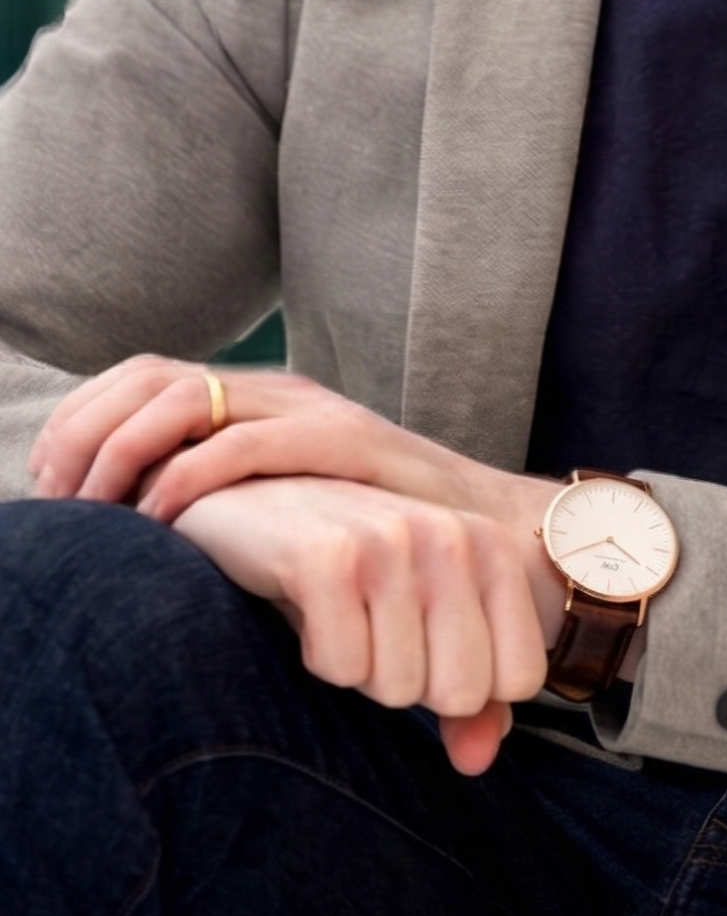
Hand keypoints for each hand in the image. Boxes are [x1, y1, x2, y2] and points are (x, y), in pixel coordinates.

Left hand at [29, 354, 528, 531]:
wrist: (487, 537)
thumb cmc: (375, 539)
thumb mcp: (279, 511)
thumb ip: (219, 505)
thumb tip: (129, 530)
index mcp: (257, 398)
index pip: (142, 375)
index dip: (83, 421)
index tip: (50, 486)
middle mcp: (276, 389)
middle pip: (147, 379)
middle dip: (85, 436)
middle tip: (58, 504)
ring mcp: (308, 409)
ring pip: (180, 400)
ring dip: (120, 453)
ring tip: (95, 513)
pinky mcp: (340, 440)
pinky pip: (239, 443)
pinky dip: (185, 478)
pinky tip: (159, 521)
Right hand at [172, 475, 547, 774]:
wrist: (251, 504)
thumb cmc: (350, 570)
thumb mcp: (419, 621)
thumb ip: (468, 696)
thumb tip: (478, 762)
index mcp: (492, 547)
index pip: (521, 679)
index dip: (464, 688)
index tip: (423, 644)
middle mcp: (452, 535)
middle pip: (463, 692)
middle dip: (409, 683)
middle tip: (373, 630)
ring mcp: (391, 540)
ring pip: (399, 688)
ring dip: (359, 669)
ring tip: (340, 612)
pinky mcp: (327, 556)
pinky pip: (343, 670)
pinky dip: (318, 657)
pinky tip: (306, 605)